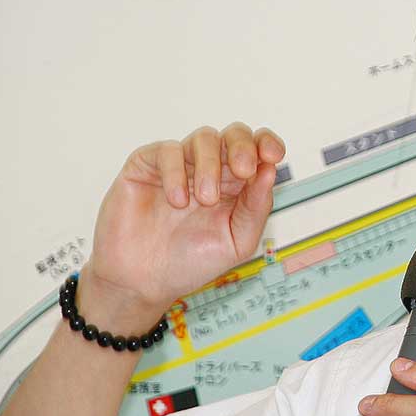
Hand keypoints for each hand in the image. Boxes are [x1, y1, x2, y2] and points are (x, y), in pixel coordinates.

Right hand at [88, 123, 284, 318]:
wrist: (142, 282)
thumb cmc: (189, 262)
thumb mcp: (236, 242)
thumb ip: (256, 208)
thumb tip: (270, 172)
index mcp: (236, 185)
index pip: (257, 149)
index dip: (267, 143)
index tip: (273, 156)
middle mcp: (210, 169)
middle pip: (234, 134)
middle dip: (243, 147)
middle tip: (243, 170)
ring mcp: (179, 165)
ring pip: (204, 137)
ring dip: (211, 165)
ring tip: (205, 200)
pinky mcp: (147, 166)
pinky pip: (167, 150)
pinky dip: (176, 172)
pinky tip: (178, 201)